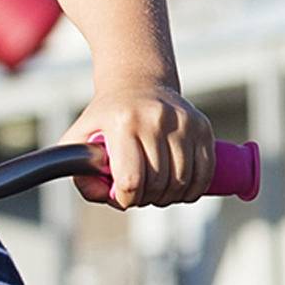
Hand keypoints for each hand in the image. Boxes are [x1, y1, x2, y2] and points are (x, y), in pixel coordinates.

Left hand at [61, 82, 214, 207]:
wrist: (137, 85)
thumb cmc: (107, 118)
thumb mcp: (80, 138)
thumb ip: (79, 172)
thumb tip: (107, 196)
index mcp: (123, 122)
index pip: (131, 180)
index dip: (126, 198)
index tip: (122, 195)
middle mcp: (156, 119)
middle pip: (158, 184)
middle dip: (147, 199)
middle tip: (139, 193)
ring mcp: (183, 121)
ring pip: (183, 182)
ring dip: (170, 197)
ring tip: (157, 190)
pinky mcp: (202, 126)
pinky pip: (205, 172)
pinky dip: (193, 189)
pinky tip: (180, 188)